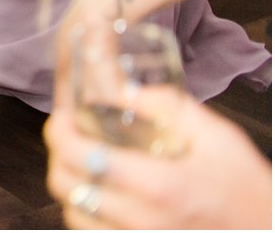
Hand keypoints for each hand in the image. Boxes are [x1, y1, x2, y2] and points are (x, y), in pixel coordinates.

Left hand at [45, 89, 270, 228]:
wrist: (265, 231)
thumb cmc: (245, 187)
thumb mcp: (217, 136)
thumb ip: (168, 106)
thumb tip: (123, 92)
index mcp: (159, 186)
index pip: (81, 156)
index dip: (59, 132)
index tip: (62, 117)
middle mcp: (142, 220)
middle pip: (66, 186)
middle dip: (57, 156)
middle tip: (68, 137)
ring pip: (73, 214)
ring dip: (70, 186)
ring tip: (83, 165)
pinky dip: (87, 214)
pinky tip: (100, 195)